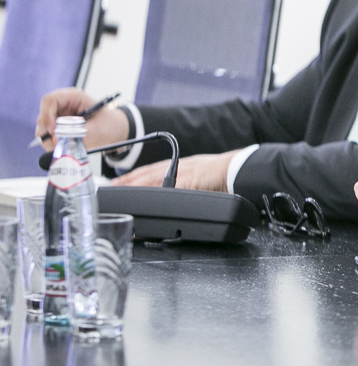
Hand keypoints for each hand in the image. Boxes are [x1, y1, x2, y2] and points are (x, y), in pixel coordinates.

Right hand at [36, 88, 128, 150]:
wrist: (115, 131)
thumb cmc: (109, 125)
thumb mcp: (97, 129)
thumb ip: (76, 133)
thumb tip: (56, 139)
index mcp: (73, 97)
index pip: (50, 100)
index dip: (47, 115)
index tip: (53, 130)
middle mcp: (62, 105)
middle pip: (43, 116)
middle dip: (47, 132)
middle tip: (58, 144)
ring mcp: (58, 117)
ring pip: (43, 128)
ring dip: (50, 140)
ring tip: (65, 147)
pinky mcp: (57, 128)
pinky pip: (47, 137)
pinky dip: (53, 144)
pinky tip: (64, 147)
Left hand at [111, 151, 236, 191]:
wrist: (239, 169)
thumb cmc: (226, 173)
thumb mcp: (203, 174)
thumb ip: (190, 180)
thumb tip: (183, 189)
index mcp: (182, 166)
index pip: (152, 170)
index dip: (133, 176)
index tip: (118, 181)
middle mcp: (178, 167)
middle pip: (147, 173)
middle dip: (128, 181)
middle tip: (111, 188)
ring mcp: (182, 174)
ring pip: (151, 178)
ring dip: (134, 186)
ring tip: (119, 193)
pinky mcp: (187, 182)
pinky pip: (165, 189)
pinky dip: (152, 194)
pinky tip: (142, 200)